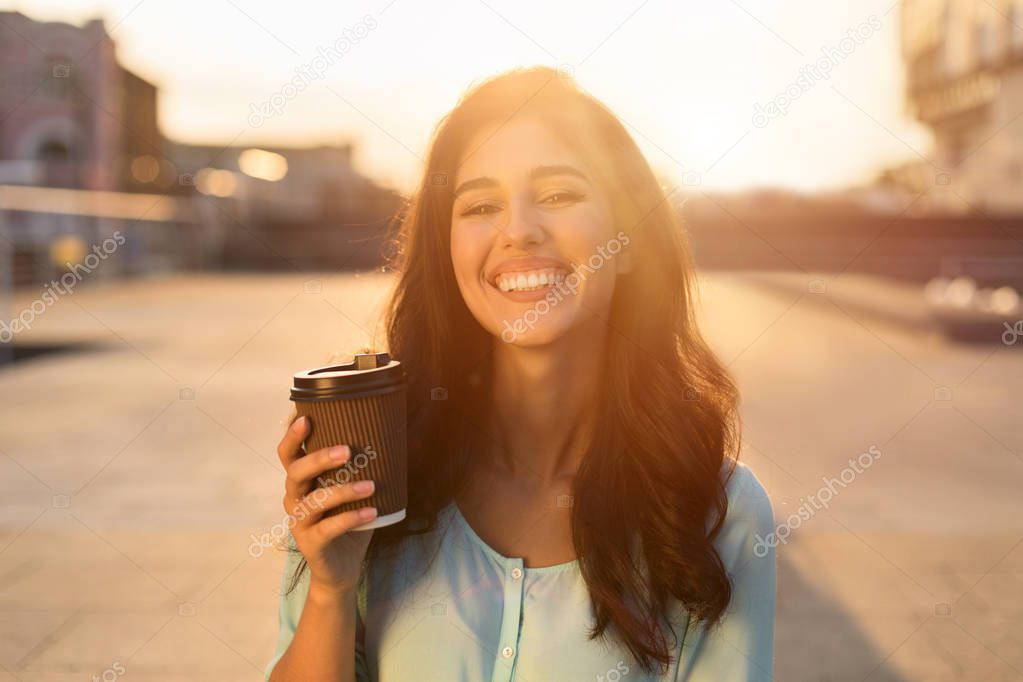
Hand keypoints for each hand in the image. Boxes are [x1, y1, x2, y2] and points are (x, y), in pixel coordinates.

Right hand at [277, 414, 376, 597]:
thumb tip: (395, 437)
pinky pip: (329, 528)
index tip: (306, 417)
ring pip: (314, 501)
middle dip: (319, 458)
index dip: (292, 436)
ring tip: (371, 486)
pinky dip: (351, 518)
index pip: (288, 454)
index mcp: (302, 482)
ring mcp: (299, 523)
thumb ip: (363, 468)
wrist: (342, 568)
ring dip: (343, 491)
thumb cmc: (349, 521)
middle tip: (347, 451)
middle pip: (295, 472)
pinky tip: (372, 512)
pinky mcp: (310, 544)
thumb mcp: (354, 492)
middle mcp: (294, 499)